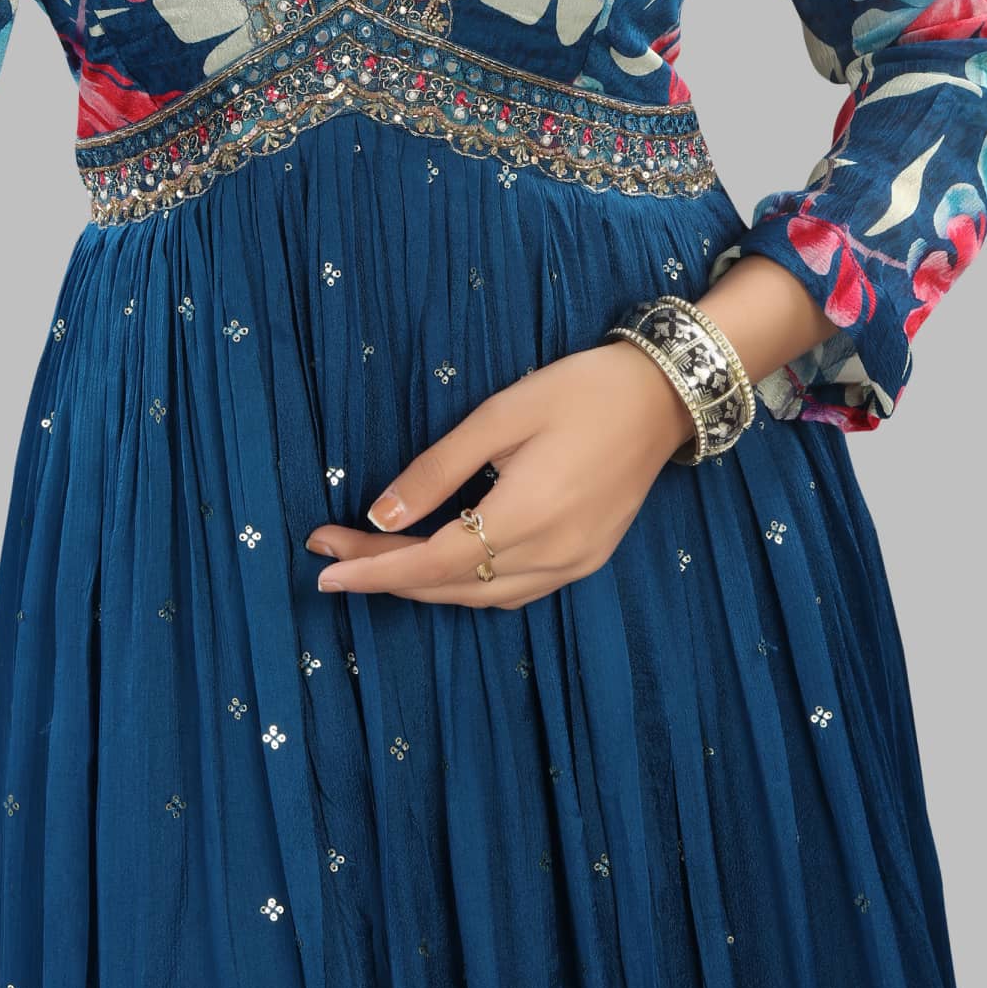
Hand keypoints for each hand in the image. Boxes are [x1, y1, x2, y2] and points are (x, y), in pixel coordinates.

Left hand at [304, 342, 697, 611]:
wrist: (663, 395)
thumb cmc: (579, 390)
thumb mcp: (500, 415)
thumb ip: (438, 469)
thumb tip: (379, 515)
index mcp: (527, 516)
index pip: (431, 563)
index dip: (374, 569)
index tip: (323, 567)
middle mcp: (552, 555)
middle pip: (450, 586)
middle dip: (386, 574)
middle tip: (333, 551)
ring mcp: (574, 565)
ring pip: (481, 597)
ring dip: (425, 586)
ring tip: (375, 558)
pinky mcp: (587, 560)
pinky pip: (514, 592)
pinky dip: (469, 586)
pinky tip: (443, 565)